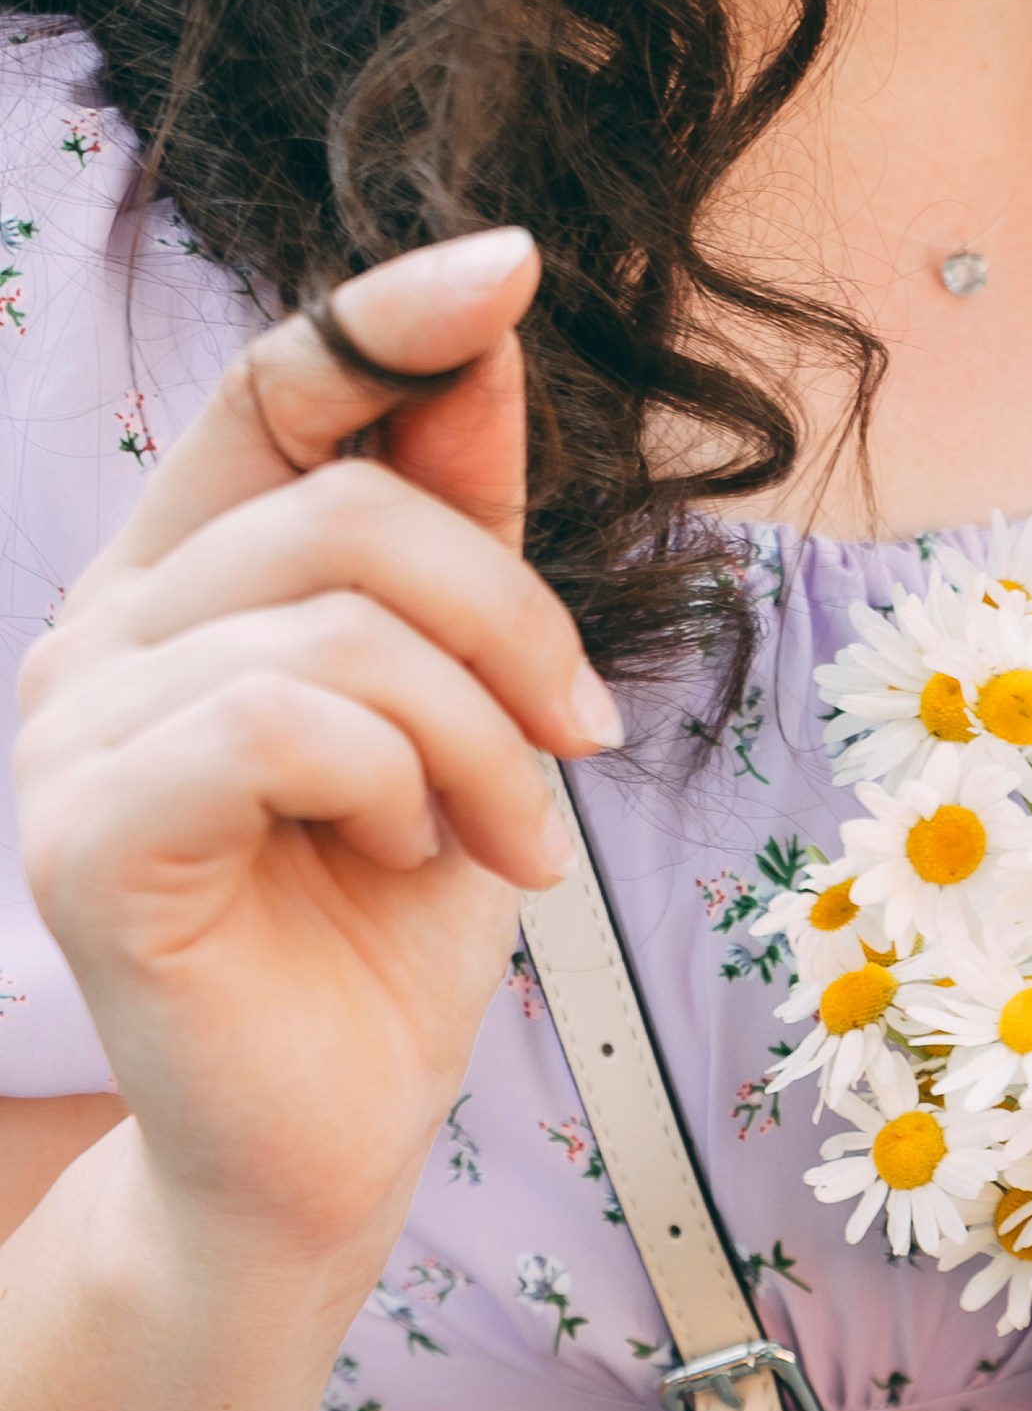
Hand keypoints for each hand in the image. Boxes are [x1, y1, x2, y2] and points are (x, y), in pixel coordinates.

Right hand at [12, 230, 617, 1275]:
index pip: (267, 392)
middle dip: (509, 620)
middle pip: (342, 506)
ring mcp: (74, 731)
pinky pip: (278, 724)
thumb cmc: (391, 931)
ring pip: (331, 624)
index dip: (383, 321)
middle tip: (578, 748)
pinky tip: (409, 858)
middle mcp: (104, 632)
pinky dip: (394, 785)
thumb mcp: (471, 707)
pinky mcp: (85, 833)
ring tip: (509, 841)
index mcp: (186, 586)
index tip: (513, 269)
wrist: (336, 1141)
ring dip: (476, 735)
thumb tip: (487, 339)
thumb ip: (461, 529)